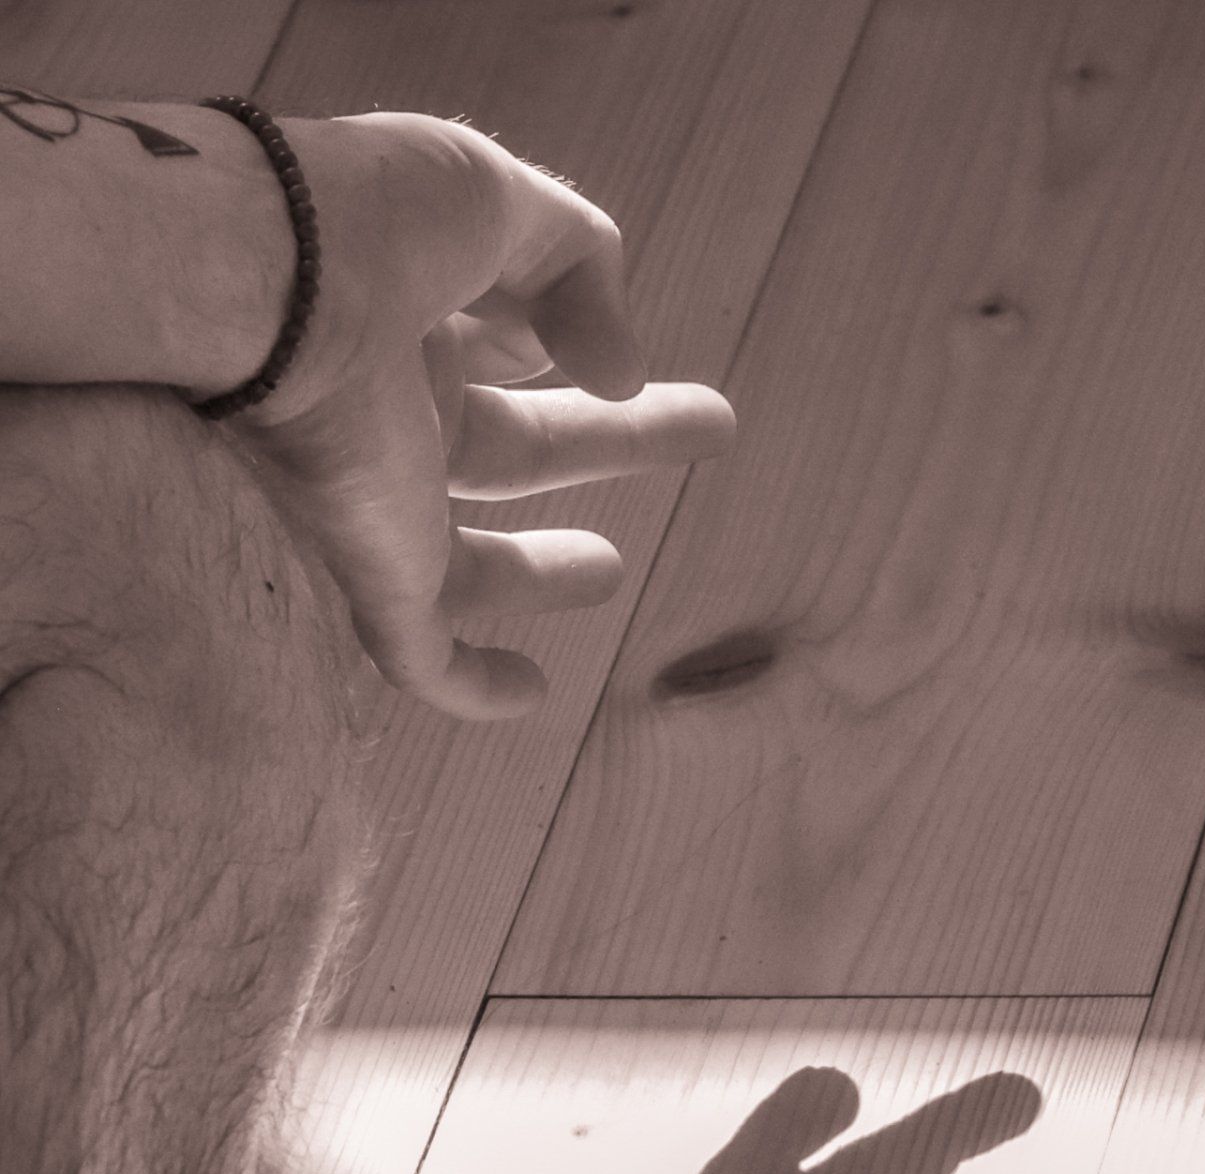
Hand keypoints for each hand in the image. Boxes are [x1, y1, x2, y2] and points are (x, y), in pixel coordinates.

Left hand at [205, 110, 735, 722]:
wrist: (253, 284)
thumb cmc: (367, 220)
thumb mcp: (497, 198)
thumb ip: (581, 262)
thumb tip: (621, 374)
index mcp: (410, 309)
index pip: (497, 336)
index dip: (556, 337)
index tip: (612, 353)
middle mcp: (391, 409)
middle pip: (513, 443)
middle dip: (603, 441)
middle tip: (703, 432)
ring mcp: (380, 500)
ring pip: (466, 559)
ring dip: (537, 571)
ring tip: (610, 572)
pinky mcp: (376, 575)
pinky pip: (422, 656)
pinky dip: (473, 686)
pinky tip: (529, 694)